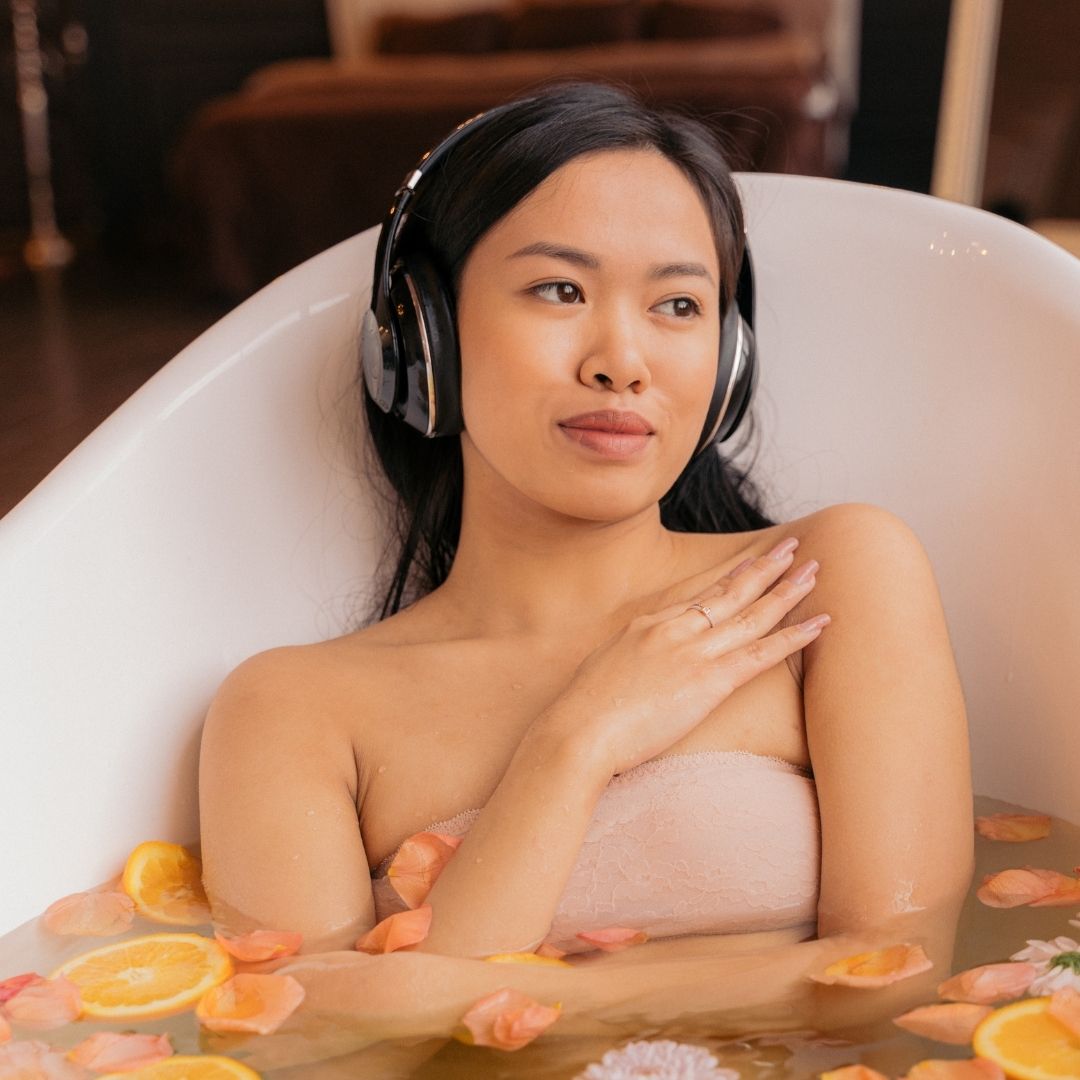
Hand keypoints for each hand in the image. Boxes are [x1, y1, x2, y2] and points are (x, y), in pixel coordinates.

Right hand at [537, 538, 826, 777]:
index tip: (753, 561)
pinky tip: (819, 623)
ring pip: (751, 614)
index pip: (698, 594)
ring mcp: (691, 651)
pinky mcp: (708, 680)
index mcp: (646, 624)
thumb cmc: (582, 713)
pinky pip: (761, 653)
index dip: (730, 576)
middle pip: (729, 592)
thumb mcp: (602, 670)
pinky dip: (794, 636)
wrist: (576, 733)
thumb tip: (636, 666)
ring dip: (786, 590)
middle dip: (765, 568)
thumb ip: (628, 660)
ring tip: (814, 570)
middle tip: (793, 547)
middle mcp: (673, 628)